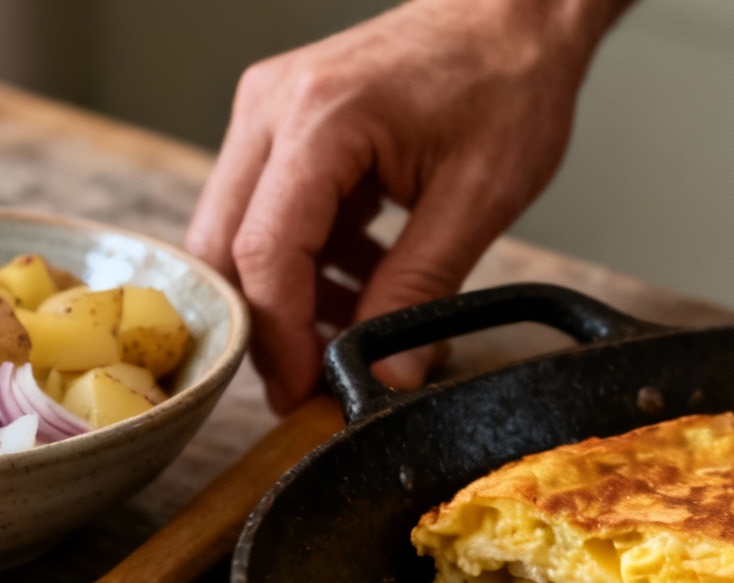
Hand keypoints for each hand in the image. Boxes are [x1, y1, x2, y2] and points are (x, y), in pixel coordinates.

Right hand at [186, 0, 631, 412]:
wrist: (509, 13)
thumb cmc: (505, 82)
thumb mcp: (478, 200)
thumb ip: (423, 292)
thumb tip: (386, 376)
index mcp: (320, 120)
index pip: (264, 253)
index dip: (280, 338)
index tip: (308, 392)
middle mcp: (272, 108)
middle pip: (223, 249)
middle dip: (266, 330)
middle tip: (314, 385)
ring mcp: (267, 112)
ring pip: (235, 235)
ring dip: (287, 298)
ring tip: (359, 333)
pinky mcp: (279, 123)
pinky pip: (264, 211)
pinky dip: (304, 262)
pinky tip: (363, 283)